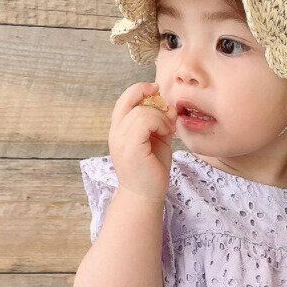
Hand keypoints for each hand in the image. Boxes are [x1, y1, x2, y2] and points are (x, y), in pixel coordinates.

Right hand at [108, 81, 177, 202]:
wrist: (146, 197)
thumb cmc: (151, 172)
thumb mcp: (158, 141)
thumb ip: (161, 123)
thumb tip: (170, 106)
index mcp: (119, 130)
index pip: (124, 99)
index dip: (139, 89)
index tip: (156, 91)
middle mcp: (116, 133)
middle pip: (129, 99)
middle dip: (151, 99)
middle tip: (167, 113)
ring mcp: (121, 140)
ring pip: (141, 110)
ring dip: (160, 117)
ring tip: (168, 130)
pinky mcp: (131, 147)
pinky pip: (145, 121)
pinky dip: (159, 123)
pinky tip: (167, 134)